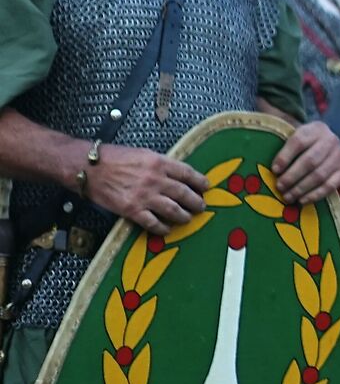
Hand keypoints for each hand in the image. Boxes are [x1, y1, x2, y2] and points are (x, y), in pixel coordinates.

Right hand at [85, 147, 207, 234]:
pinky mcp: (131, 210)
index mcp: (159, 162)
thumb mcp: (143, 153)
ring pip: (173, 210)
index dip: (200, 181)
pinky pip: (153, 223)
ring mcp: (144, 196)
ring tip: (188, 218)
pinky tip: (167, 229)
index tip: (206, 186)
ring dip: (183, 216)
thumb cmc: (113, 157)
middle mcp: (155, 179)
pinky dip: (162, 228)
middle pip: (184, 193)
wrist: (88, 167)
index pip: (187, 173)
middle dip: (196, 201)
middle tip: (201, 206)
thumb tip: (175, 174)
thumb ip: (160, 164)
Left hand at [273, 121, 339, 204]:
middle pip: (310, 160)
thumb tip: (272, 170)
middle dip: (292, 176)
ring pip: (320, 175)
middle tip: (279, 187)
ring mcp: (339, 156)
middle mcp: (331, 140)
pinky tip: (302, 200)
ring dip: (301, 188)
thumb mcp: (295, 138)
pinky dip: (315, 195)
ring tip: (287, 196)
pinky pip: (330, 186)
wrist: (326, 146)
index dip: (285, 157)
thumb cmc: (303, 145)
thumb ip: (284, 150)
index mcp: (315, 129)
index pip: (299, 141)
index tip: (274, 170)